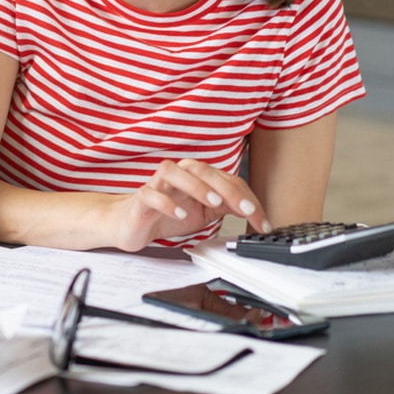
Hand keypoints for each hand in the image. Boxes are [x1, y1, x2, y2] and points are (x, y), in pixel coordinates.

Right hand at [113, 159, 270, 250]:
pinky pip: (150, 194)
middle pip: (202, 170)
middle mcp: (176, 174)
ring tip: (213, 203)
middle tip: (245, 210)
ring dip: (196, 186)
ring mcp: (156, 184)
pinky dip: (166, 202)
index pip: (225, 180)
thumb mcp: (204, 213)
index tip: (261, 221)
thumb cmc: (165, 214)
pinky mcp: (140, 198)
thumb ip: (225, 206)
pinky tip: (179, 214)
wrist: (131, 223)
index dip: (246, 198)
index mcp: (195, 176)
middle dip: (227, 189)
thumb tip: (253, 209)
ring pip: (173, 172)